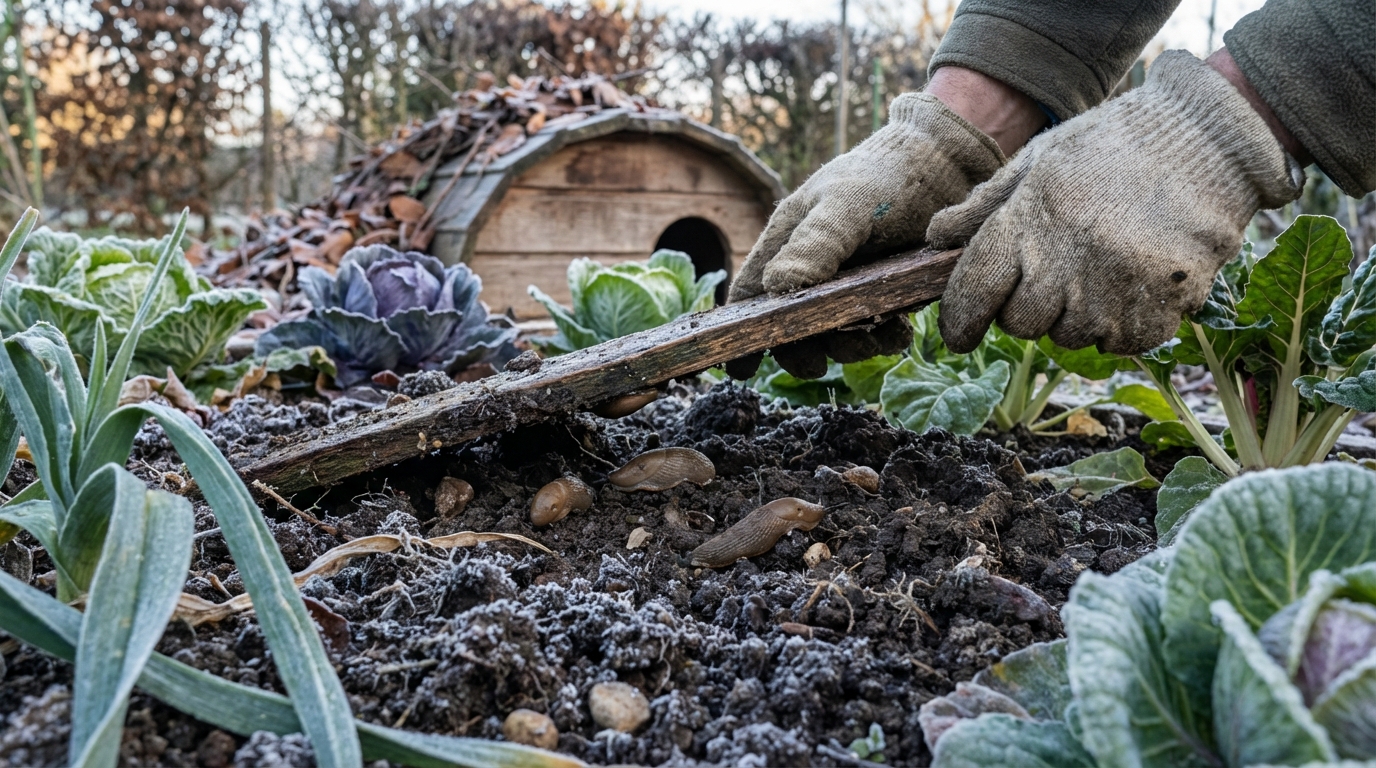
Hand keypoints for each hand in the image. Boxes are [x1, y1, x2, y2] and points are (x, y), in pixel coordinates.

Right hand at [727, 70, 1028, 378]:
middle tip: (822, 364)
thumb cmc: (887, 175)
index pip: (751, 294)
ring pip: (833, 334)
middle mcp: (810, 266)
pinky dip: (882, 339)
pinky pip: (872, 329)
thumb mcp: (848, 205)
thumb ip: (815, 244)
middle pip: (790, 326)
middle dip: (805, 348)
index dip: (742, 331)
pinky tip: (899, 332)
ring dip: (851, 347)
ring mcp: (847, 282)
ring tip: (879, 337)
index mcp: (786, 241)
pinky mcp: (882, 291)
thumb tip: (776, 288)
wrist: (948, 165)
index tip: (741, 370)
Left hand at [929, 50, 1303, 355]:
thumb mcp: (1040, 160)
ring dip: (1075, 316)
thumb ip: (986, 204)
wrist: (1209, 138)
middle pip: (1021, 324)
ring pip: (1070, 337)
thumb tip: (936, 237)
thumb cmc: (1113, 146)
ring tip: (1099, 270)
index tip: (959, 334)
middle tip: (1050, 278)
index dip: (959, 320)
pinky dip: (1121, 325)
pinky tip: (1131, 285)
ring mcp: (1116, 287)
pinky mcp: (1162, 306)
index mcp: (1029, 219)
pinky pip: (1121, 343)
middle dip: (1024, 310)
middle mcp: (1068, 259)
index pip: (974, 291)